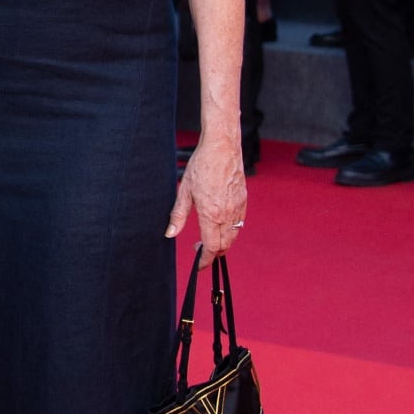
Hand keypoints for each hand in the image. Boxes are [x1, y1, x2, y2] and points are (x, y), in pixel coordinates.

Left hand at [166, 134, 245, 264]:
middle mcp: (227, 214)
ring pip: (233, 235)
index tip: (199, 265)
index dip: (205, 260)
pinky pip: (239, 223)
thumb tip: (170, 234)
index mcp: (211, 214)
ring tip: (209, 239)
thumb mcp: (184, 191)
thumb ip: (178, 215)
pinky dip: (231, 231)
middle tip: (200, 251)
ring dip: (223, 243)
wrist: (222, 148)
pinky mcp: (243, 200)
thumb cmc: (201, 166)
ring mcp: (238, 208)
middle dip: (213, 253)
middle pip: (224, 245)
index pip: (211, 247)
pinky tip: (220, 225)